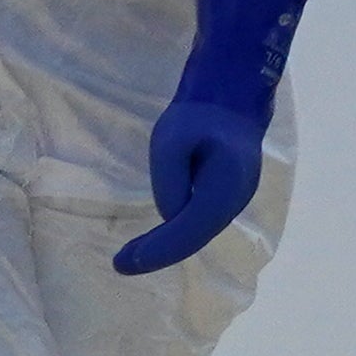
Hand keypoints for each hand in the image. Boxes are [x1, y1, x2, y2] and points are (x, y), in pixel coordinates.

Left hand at [114, 0, 305, 274]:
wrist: (232, 91)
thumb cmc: (200, 111)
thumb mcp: (172, 140)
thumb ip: (169, 181)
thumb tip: (169, 214)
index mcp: (225, 192)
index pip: (185, 232)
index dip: (155, 252)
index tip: (123, 264)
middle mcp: (235, 201)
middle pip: (193, 238)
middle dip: (158, 253)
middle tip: (120, 265)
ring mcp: (234, 198)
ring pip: (196, 230)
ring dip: (167, 244)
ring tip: (133, 256)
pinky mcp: (225, 191)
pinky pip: (198, 217)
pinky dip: (177, 230)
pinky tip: (156, 237)